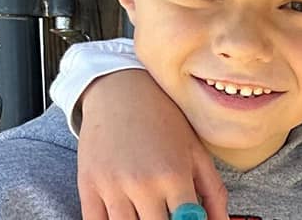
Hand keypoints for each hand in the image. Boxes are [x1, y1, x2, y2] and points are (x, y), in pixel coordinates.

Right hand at [75, 70, 228, 219]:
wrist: (121, 92)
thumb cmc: (165, 122)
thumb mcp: (197, 154)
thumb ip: (213, 194)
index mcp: (174, 176)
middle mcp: (142, 184)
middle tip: (169, 216)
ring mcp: (112, 186)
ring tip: (149, 214)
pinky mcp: (87, 185)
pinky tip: (126, 217)